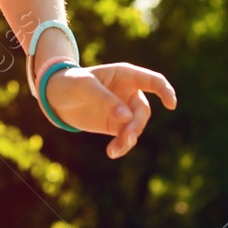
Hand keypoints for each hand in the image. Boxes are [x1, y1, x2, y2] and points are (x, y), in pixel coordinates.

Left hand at [41, 61, 176, 158]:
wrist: (56, 95)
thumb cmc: (71, 82)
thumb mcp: (85, 86)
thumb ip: (106, 100)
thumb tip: (127, 117)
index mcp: (126, 75)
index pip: (153, 81)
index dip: (165, 91)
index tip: (171, 105)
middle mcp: (129, 92)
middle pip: (143, 111)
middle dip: (136, 125)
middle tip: (126, 137)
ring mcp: (123, 109)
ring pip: (136, 127)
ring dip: (129, 139)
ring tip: (114, 150)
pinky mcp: (116, 124)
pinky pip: (126, 137)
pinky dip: (122, 146)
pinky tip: (112, 152)